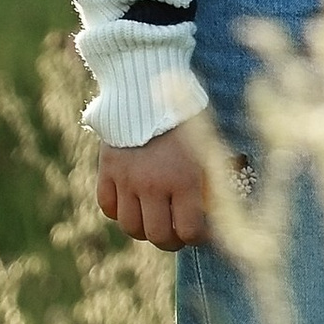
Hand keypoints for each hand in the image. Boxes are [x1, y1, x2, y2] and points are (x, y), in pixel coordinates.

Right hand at [99, 124, 212, 248]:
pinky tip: (132, 202)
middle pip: (157, 235)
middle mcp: (153, 184)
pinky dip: (119, 210)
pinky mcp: (108, 170)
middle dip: (170, 240)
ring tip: (154, 219)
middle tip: (176, 232)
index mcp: (184, 178)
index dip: (198, 238)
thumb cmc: (184, 115)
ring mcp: (127, 179)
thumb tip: (215, 209)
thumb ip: (212, 179)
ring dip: (144, 228)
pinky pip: (108, 207)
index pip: (189, 231)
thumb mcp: (206, 145)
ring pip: (130, 226)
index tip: (200, 232)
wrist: (147, 84)